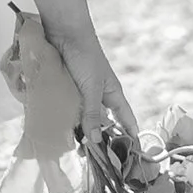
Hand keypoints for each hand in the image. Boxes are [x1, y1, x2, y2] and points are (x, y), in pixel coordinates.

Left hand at [51, 22, 137, 167]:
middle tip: (92, 160)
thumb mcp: (92, 88)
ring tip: (74, 151)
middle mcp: (98, 97)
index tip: (133, 158)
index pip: (126, 121)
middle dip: (99, 140)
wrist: (63, 32)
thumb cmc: (85, 55)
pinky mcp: (65, 91)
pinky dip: (64, 119)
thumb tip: (96, 141)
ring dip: (79, 132)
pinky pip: (66, 110)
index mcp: (113, 95)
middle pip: (102, 124)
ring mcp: (81, 94)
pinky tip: (59, 132)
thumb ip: (93, 113)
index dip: (131, 137)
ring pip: (83, 119)